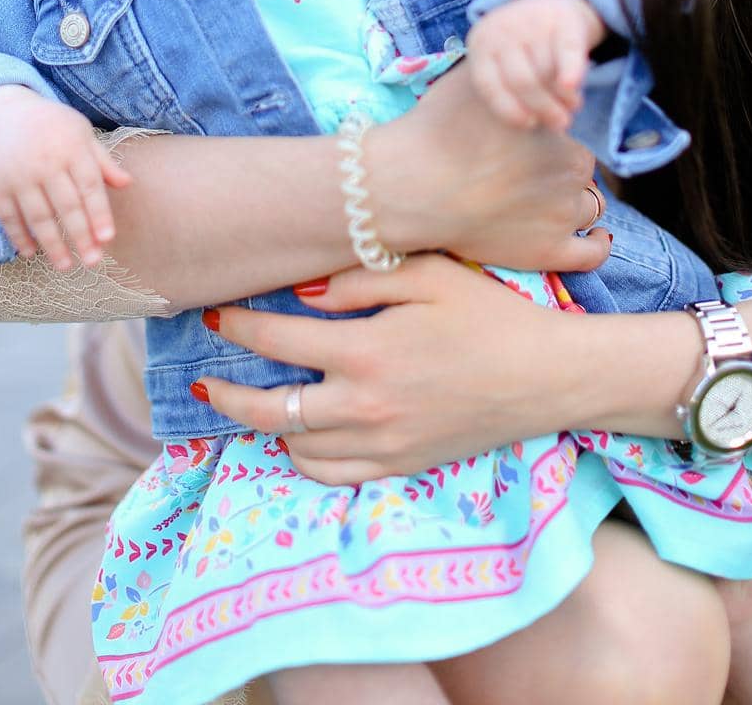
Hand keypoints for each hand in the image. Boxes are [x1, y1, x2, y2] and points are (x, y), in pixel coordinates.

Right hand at [0, 92, 130, 270]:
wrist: (2, 115)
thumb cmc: (52, 127)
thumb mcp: (80, 133)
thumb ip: (102, 161)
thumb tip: (127, 183)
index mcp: (71, 148)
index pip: (89, 186)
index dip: (99, 213)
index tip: (108, 238)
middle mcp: (45, 162)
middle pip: (66, 206)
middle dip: (80, 236)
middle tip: (93, 262)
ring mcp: (18, 175)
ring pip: (38, 216)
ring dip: (52, 244)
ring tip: (66, 266)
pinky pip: (8, 217)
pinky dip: (19, 236)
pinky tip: (31, 253)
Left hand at [196, 254, 581, 482]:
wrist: (548, 376)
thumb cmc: (490, 314)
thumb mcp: (429, 275)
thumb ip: (360, 279)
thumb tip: (301, 293)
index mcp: (367, 351)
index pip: (276, 340)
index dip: (236, 326)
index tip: (215, 314)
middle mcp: (365, 406)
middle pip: (269, 408)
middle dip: (225, 391)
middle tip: (203, 376)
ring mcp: (382, 444)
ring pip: (295, 448)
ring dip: (262, 426)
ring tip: (246, 402)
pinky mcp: (401, 467)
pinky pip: (332, 475)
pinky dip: (303, 457)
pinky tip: (297, 436)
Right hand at [368, 58, 609, 273]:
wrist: (413, 185)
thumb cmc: (439, 129)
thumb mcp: (476, 81)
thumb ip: (510, 75)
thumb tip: (527, 66)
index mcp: (559, 129)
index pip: (568, 130)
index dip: (548, 136)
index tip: (526, 145)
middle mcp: (571, 171)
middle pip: (578, 169)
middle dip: (558, 170)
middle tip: (526, 174)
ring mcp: (563, 214)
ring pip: (588, 206)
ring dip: (573, 203)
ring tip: (546, 205)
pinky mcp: (549, 251)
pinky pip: (591, 255)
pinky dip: (597, 246)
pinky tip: (593, 239)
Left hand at [465, 0, 607, 131]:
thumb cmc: (523, 44)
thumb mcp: (502, 58)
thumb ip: (506, 87)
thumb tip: (531, 122)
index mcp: (481, 44)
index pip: (488, 84)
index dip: (508, 109)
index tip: (529, 124)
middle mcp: (503, 30)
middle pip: (522, 81)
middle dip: (543, 108)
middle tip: (560, 123)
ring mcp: (532, 22)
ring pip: (548, 72)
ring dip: (563, 97)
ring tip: (572, 106)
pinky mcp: (563, 20)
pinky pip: (567, 53)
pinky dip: (570, 72)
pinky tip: (573, 88)